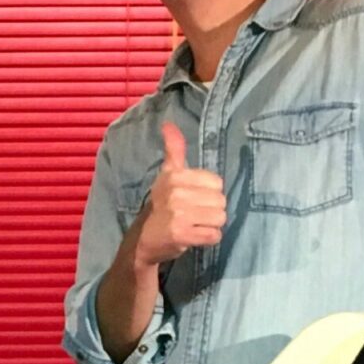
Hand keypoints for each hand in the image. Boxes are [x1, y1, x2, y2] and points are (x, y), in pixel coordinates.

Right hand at [134, 122, 225, 267]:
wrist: (143, 239)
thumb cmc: (161, 205)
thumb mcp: (166, 174)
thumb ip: (173, 150)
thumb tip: (169, 124)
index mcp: (176, 176)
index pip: (217, 182)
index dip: (209, 193)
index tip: (193, 198)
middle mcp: (176, 193)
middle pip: (221, 201)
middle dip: (211, 211)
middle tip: (194, 214)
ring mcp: (178, 214)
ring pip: (220, 218)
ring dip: (210, 225)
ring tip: (195, 225)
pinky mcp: (182, 235)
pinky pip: (214, 236)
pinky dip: (208, 239)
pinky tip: (194, 237)